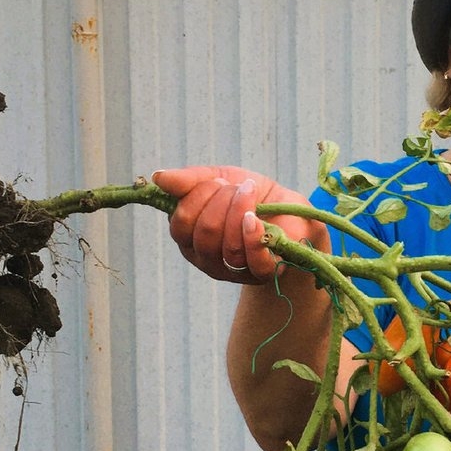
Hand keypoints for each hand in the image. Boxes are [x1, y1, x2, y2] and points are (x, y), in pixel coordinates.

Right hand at [152, 166, 326, 283]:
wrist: (292, 211)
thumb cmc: (252, 197)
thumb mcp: (221, 178)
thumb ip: (191, 180)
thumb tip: (158, 177)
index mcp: (190, 238)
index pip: (180, 224)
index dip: (197, 197)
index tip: (220, 181)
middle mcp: (207, 259)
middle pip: (204, 235)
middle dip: (222, 202)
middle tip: (240, 187)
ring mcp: (234, 270)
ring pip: (227, 247)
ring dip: (239, 211)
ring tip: (251, 192)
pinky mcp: (262, 273)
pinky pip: (252, 261)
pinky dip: (252, 237)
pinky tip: (254, 219)